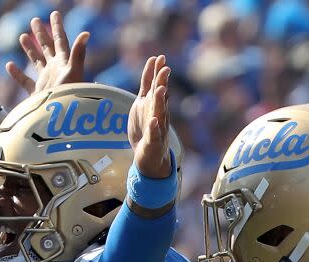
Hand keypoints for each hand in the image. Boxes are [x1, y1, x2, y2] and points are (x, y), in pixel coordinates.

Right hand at [6, 10, 88, 94]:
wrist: (60, 120)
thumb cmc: (69, 97)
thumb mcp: (74, 73)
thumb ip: (78, 53)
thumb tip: (86, 33)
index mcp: (64, 62)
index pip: (61, 40)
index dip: (57, 26)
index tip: (54, 13)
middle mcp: (55, 70)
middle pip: (47, 46)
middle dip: (42, 33)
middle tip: (34, 19)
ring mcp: (46, 81)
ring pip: (36, 60)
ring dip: (30, 49)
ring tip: (22, 36)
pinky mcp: (37, 94)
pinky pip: (25, 81)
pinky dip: (17, 73)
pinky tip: (9, 65)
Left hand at [128, 55, 171, 178]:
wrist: (150, 157)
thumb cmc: (146, 130)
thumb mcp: (143, 105)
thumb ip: (146, 87)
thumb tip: (152, 66)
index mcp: (153, 104)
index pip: (155, 85)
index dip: (156, 72)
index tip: (158, 57)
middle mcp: (158, 113)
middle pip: (160, 96)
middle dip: (162, 82)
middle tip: (165, 68)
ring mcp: (158, 127)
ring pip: (160, 113)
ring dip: (160, 101)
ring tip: (160, 90)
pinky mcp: (154, 142)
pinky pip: (154, 134)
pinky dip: (154, 128)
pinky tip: (153, 121)